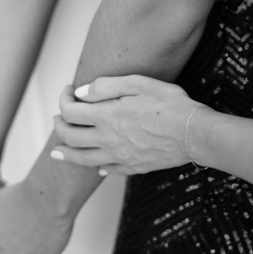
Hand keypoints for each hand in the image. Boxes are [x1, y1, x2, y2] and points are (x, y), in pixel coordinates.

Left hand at [51, 75, 202, 174]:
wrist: (194, 133)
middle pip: (70, 137)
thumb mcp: (138, 83)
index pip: (70, 111)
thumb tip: (81, 93)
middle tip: (59, 117)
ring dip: (66, 153)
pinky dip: (97, 167)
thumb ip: (106, 86)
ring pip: (83, 159)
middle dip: (59, 124)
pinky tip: (96, 167)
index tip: (69, 91)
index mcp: (107, 115)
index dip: (63, 99)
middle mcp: (107, 139)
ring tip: (57, 151)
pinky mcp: (133, 167)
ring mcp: (119, 156)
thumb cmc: (170, 104)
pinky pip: (108, 170)